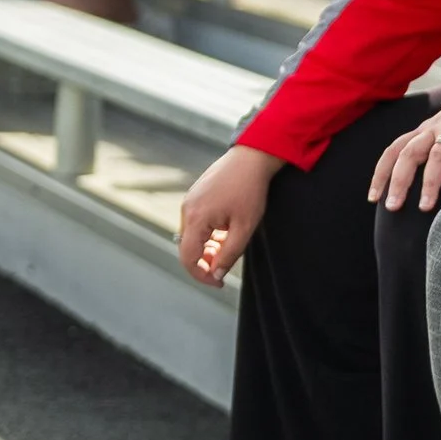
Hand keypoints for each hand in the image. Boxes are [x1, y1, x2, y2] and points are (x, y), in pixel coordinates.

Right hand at [177, 144, 284, 285]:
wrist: (253, 156)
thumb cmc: (250, 190)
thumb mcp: (245, 227)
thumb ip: (229, 254)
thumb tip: (217, 274)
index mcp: (196, 219)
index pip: (188, 258)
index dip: (201, 275)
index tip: (218, 283)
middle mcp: (187, 209)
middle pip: (188, 247)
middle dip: (204, 261)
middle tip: (225, 267)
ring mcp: (190, 200)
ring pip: (192, 235)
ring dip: (207, 247)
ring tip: (229, 245)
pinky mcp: (196, 194)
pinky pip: (196, 221)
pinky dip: (207, 233)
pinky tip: (225, 230)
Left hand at [368, 100, 440, 210]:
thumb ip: (429, 149)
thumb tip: (415, 181)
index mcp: (423, 131)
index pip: (394, 151)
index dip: (381, 174)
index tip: (373, 199)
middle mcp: (434, 129)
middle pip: (409, 154)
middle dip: (398, 181)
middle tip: (392, 207)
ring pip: (437, 156)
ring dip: (429, 183)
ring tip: (425, 207)